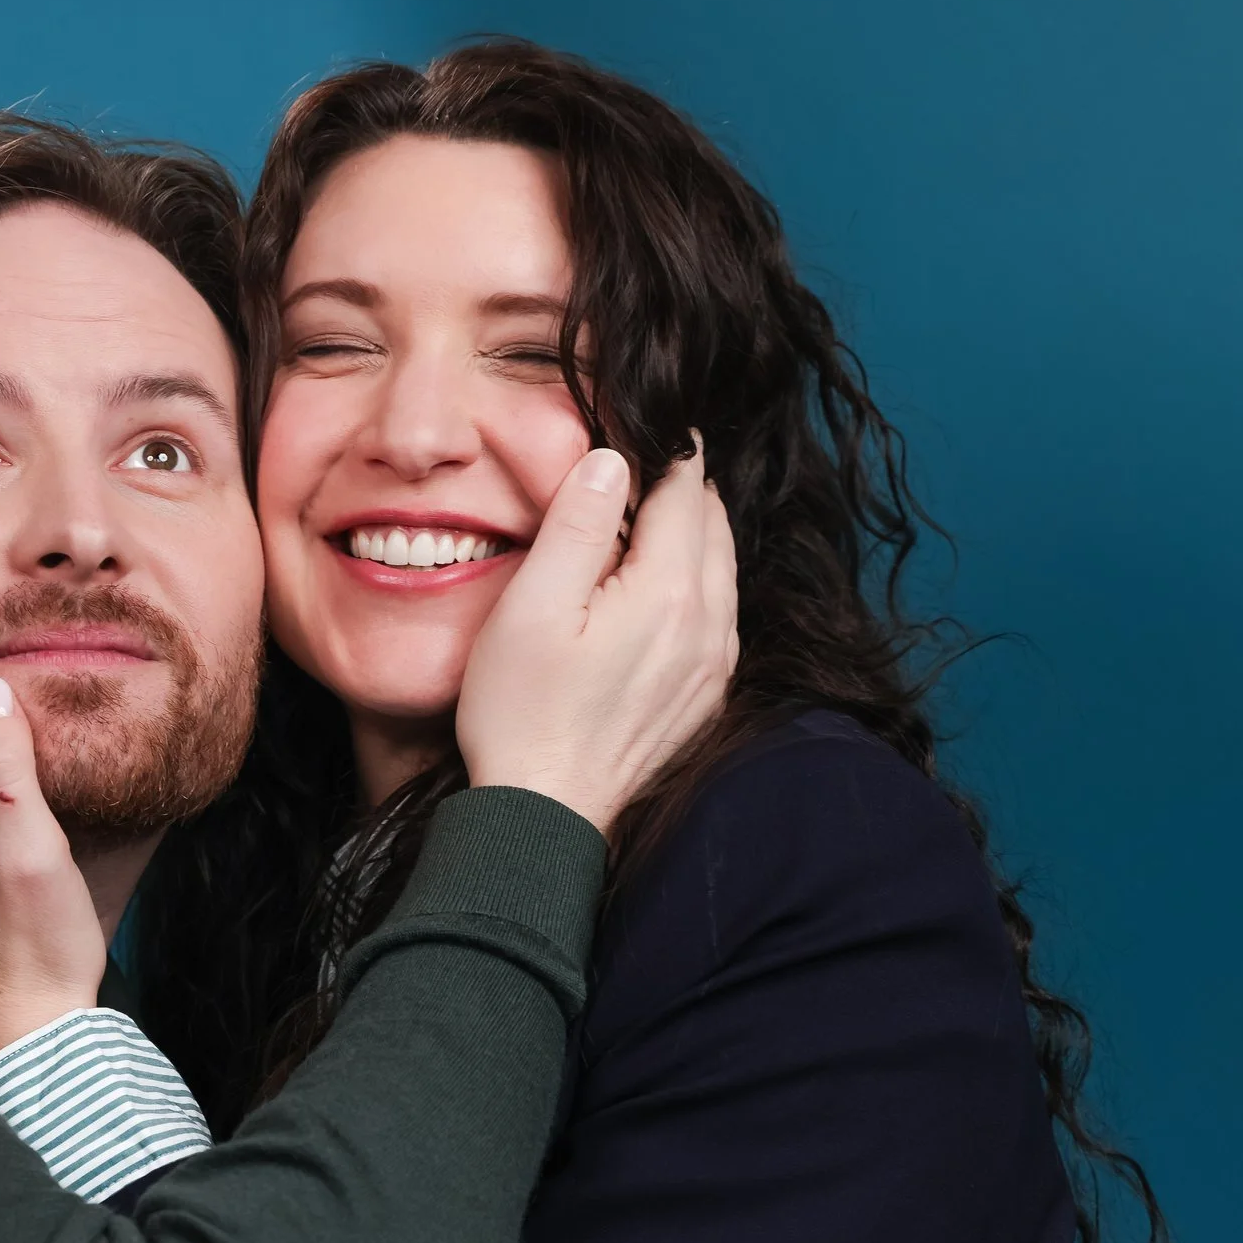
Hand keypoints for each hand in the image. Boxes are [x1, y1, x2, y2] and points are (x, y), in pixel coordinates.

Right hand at [457, 433, 739, 833]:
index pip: (686, 488)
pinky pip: (717, 613)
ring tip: (642, 518)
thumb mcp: (532, 606)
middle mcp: (711, 625)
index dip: (664, 449)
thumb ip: (578, 525)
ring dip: (689, 534)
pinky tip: (652, 587)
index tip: (641, 428)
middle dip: (679, 486)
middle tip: (637, 465)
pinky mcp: (706, 693)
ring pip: (720, 567)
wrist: (543, 813)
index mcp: (671, 592)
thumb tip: (614, 460)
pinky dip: (693, 582)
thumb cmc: (522, 711)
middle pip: (712, 523)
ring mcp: (716, 664)